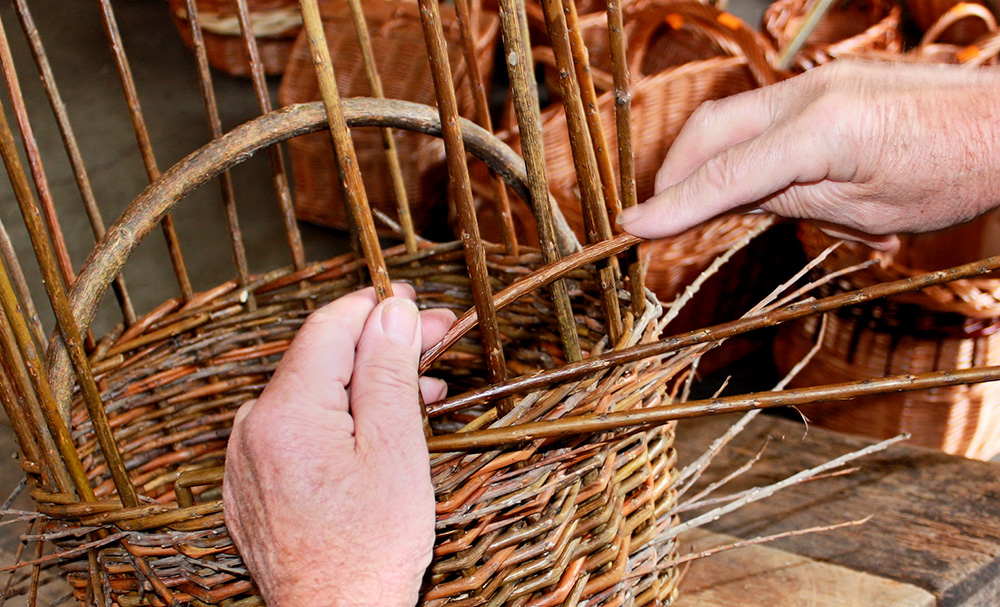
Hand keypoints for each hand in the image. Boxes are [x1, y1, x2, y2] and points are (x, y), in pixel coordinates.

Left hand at [223, 286, 455, 606]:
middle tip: (435, 343)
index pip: (330, 327)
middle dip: (381, 347)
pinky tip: (376, 429)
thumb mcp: (395, 450)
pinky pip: (296, 432)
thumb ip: (388, 371)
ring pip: (312, 396)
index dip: (379, 307)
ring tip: (420, 392)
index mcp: (286, 413)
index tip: (420, 304)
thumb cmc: (368, 550)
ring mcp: (247, 460)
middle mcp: (254, 429)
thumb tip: (391, 312)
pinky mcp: (252, 485)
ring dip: (366, 385)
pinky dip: (339, 420)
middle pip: (322, 360)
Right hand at [620, 60, 999, 249]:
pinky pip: (761, 115)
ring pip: (729, 116)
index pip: (722, 176)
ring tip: (706, 209)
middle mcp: (809, 95)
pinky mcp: (825, 83)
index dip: (671, 206)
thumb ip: (789, 201)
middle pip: (709, 128)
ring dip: (706, 161)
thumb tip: (728, 204)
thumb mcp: (868, 210)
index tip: (631, 227)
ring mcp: (816, 82)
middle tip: (658, 217)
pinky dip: (741, 150)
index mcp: (820, 132)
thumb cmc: (957, 170)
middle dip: (675, 173)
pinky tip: (757, 184)